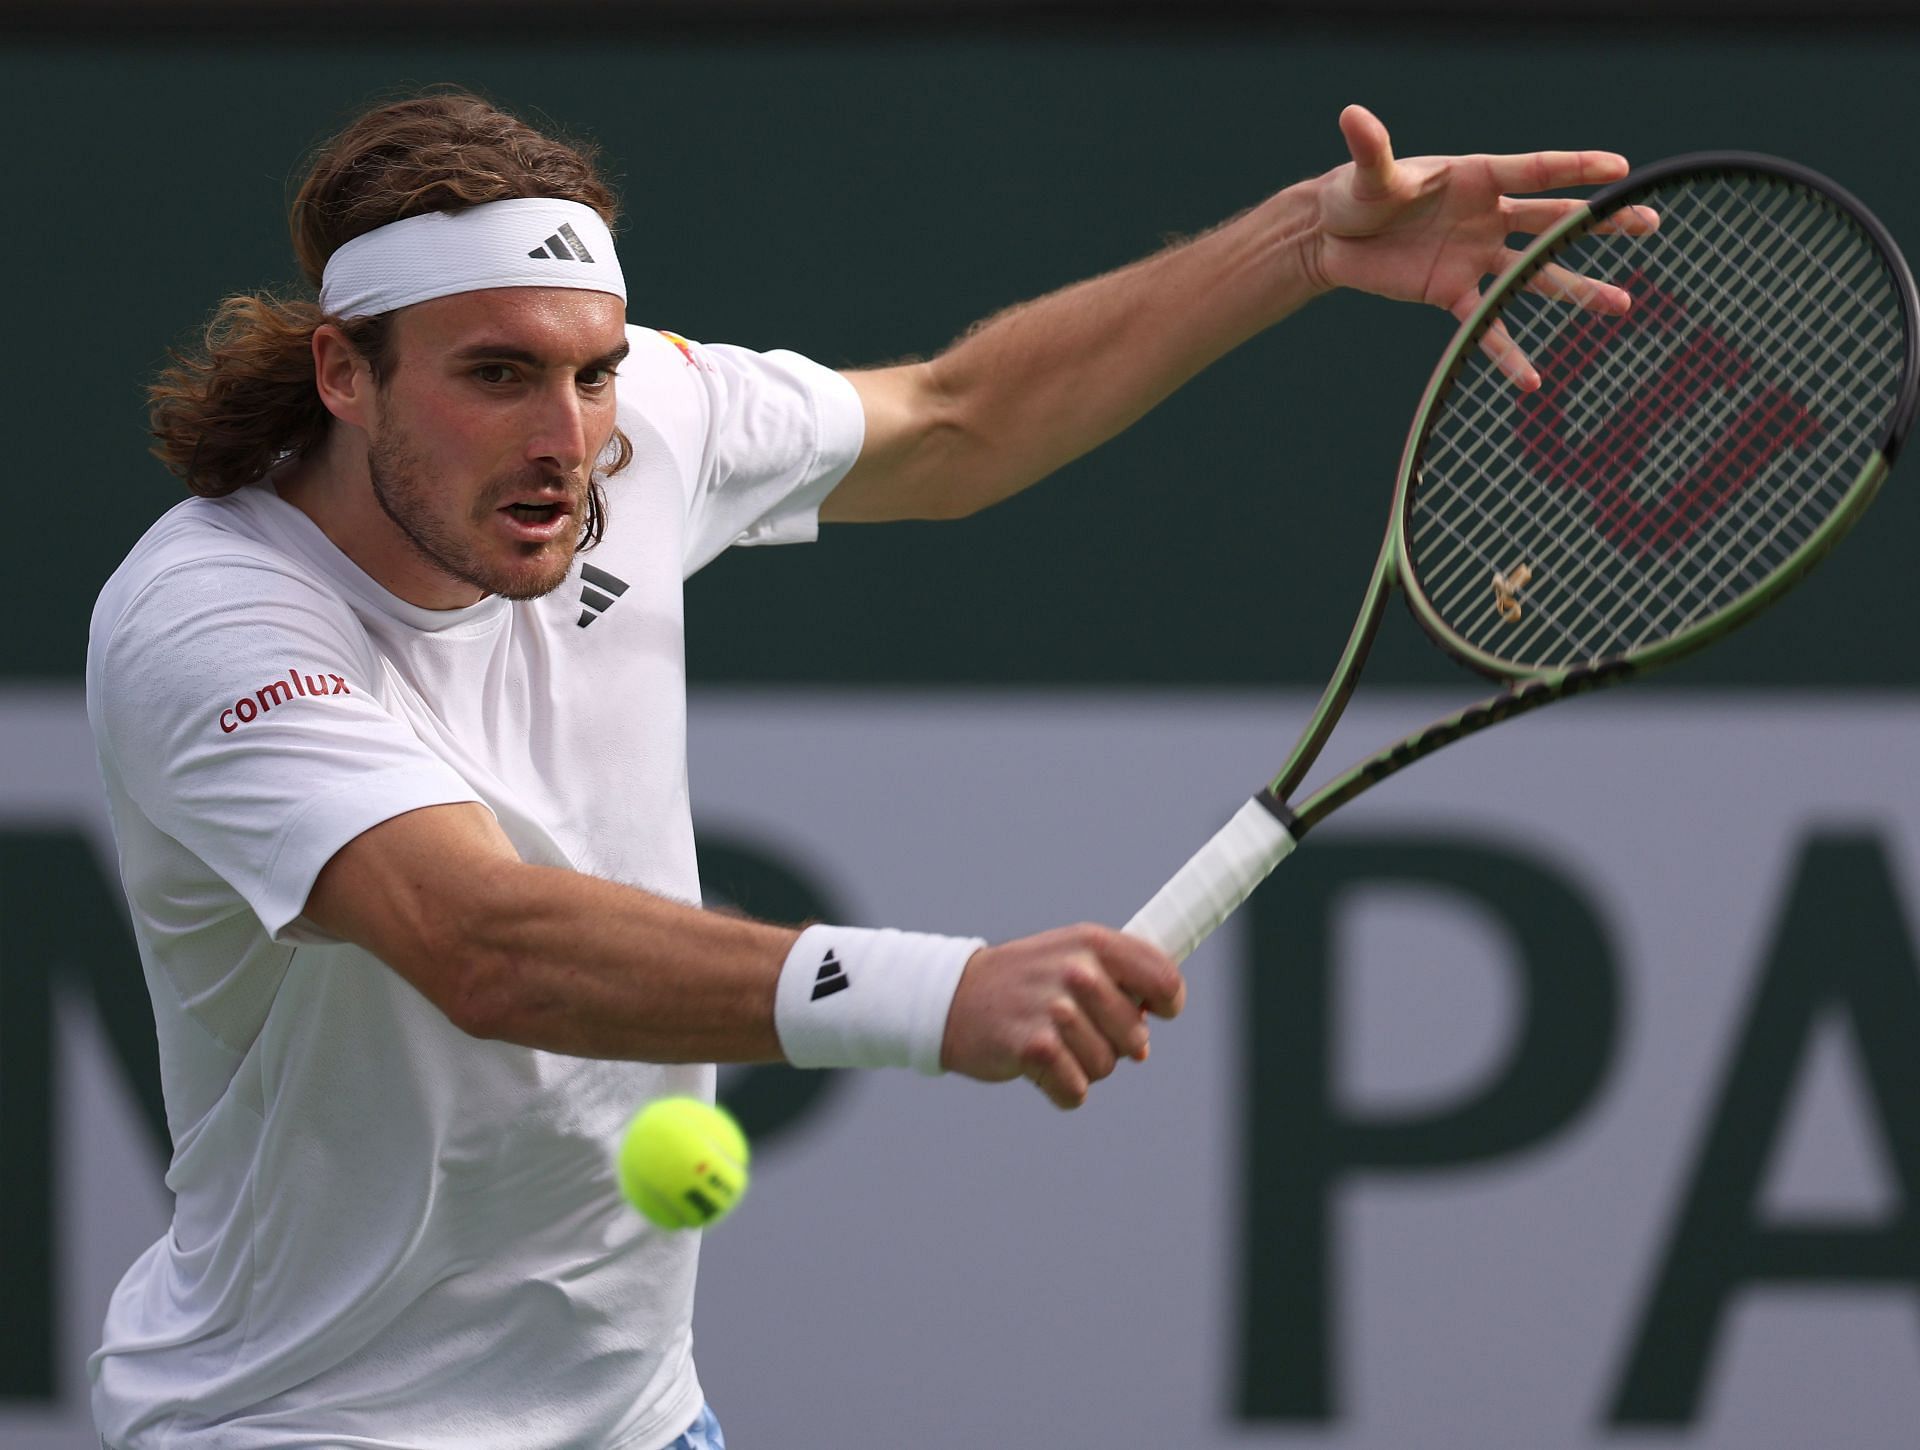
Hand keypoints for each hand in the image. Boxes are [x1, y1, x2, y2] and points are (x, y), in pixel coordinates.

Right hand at [941, 924, 1184, 1109]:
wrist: (952, 998)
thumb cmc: (1021, 982)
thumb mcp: (1070, 957)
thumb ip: (1117, 983)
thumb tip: (1145, 1039)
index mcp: (1093, 942)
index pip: (1164, 979)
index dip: (1169, 1004)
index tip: (1155, 1013)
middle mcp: (1077, 970)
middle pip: (1136, 1037)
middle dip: (1113, 1045)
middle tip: (1077, 1030)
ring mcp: (1055, 1008)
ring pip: (1106, 1067)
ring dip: (1083, 1067)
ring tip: (1051, 1043)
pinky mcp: (1034, 1048)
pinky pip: (1076, 1090)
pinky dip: (1062, 1090)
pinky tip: (1039, 1068)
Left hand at [1306, 105, 1657, 388]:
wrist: (1333, 236)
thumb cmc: (1356, 192)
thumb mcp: (1369, 174)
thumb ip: (1371, 150)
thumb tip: (1352, 116)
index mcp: (1476, 177)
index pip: (1535, 171)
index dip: (1576, 168)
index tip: (1620, 171)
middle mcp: (1486, 215)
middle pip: (1553, 219)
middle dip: (1600, 223)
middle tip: (1646, 224)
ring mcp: (1475, 255)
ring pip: (1534, 274)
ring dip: (1578, 289)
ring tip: (1621, 304)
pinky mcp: (1452, 291)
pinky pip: (1485, 325)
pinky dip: (1506, 353)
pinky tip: (1531, 380)